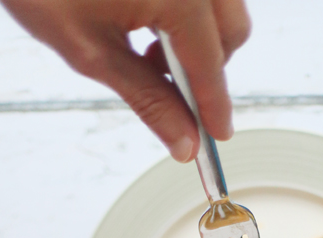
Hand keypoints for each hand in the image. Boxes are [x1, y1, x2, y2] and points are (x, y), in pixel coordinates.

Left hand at [0, 0, 250, 159]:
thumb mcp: (91, 51)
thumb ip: (147, 98)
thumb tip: (183, 138)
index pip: (210, 62)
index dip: (214, 106)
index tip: (215, 134)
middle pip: (231, 29)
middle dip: (208, 68)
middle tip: (172, 93)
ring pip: (221, 5)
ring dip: (198, 37)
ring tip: (148, 50)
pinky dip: (186, 9)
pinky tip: (148, 18)